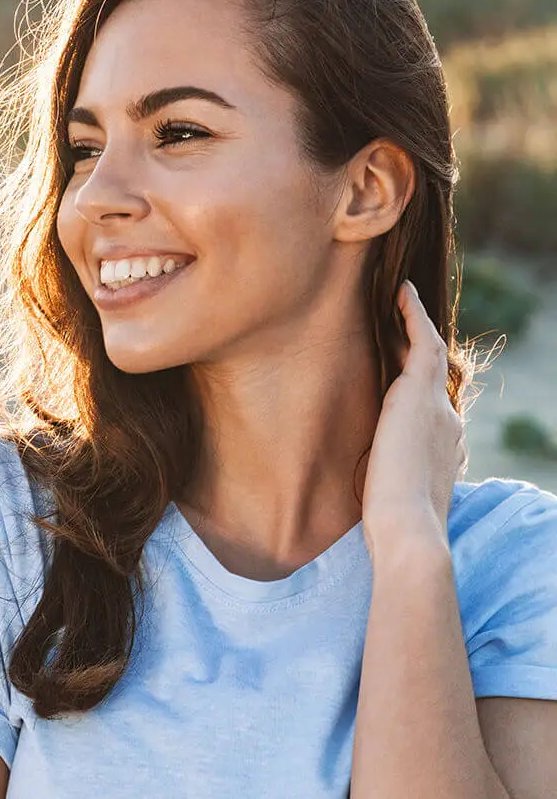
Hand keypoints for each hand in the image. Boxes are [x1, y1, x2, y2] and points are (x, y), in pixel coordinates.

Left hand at [361, 280, 466, 559]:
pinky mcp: (420, 393)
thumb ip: (387, 476)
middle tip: (402, 322)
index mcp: (442, 448)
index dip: (417, 390)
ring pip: (429, 354)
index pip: (429, 409)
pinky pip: (422, 341)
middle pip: (430, 377)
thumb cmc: (391, 522)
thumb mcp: (391, 493)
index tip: (403, 376)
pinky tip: (401, 292)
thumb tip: (372, 475)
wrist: (407, 526)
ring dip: (416, 325)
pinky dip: (414, 316)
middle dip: (416, 350)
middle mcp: (447, 423)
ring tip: (400, 299)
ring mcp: (438, 406)